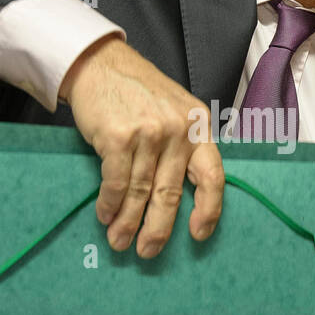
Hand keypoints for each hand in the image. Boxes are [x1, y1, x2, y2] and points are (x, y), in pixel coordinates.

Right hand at [59, 36, 223, 258]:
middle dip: (159, 229)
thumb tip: (181, 197)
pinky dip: (110, 204)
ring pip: (140, 192)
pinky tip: (105, 216)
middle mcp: (178, 131)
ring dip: (128, 223)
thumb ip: (183, 145)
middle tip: (148, 251)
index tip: (199, 234)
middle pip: (171, 193)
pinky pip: (116, 182)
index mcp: (198, 127)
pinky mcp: (119, 137)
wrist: (101, 63)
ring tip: (119, 241)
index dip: (209, 210)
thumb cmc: (138, 92)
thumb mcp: (175, 110)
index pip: (213, 176)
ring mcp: (149, 134)